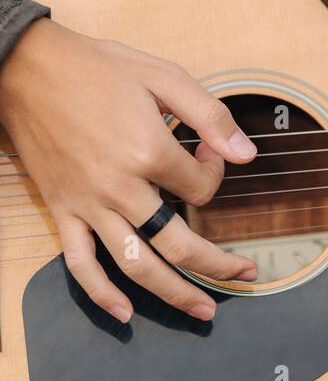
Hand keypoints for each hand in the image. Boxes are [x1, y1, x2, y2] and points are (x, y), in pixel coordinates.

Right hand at [0, 19, 258, 322]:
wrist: (27, 68)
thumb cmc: (96, 68)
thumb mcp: (163, 76)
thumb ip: (210, 116)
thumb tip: (247, 154)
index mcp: (148, 151)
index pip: (200, 187)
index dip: (214, 172)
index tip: (206, 152)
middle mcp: (119, 186)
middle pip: (178, 243)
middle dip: (217, 264)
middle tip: (245, 274)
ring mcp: (87, 204)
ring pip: (136, 264)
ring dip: (173, 293)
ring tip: (203, 310)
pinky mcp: (61, 210)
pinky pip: (80, 264)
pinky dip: (101, 294)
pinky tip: (124, 313)